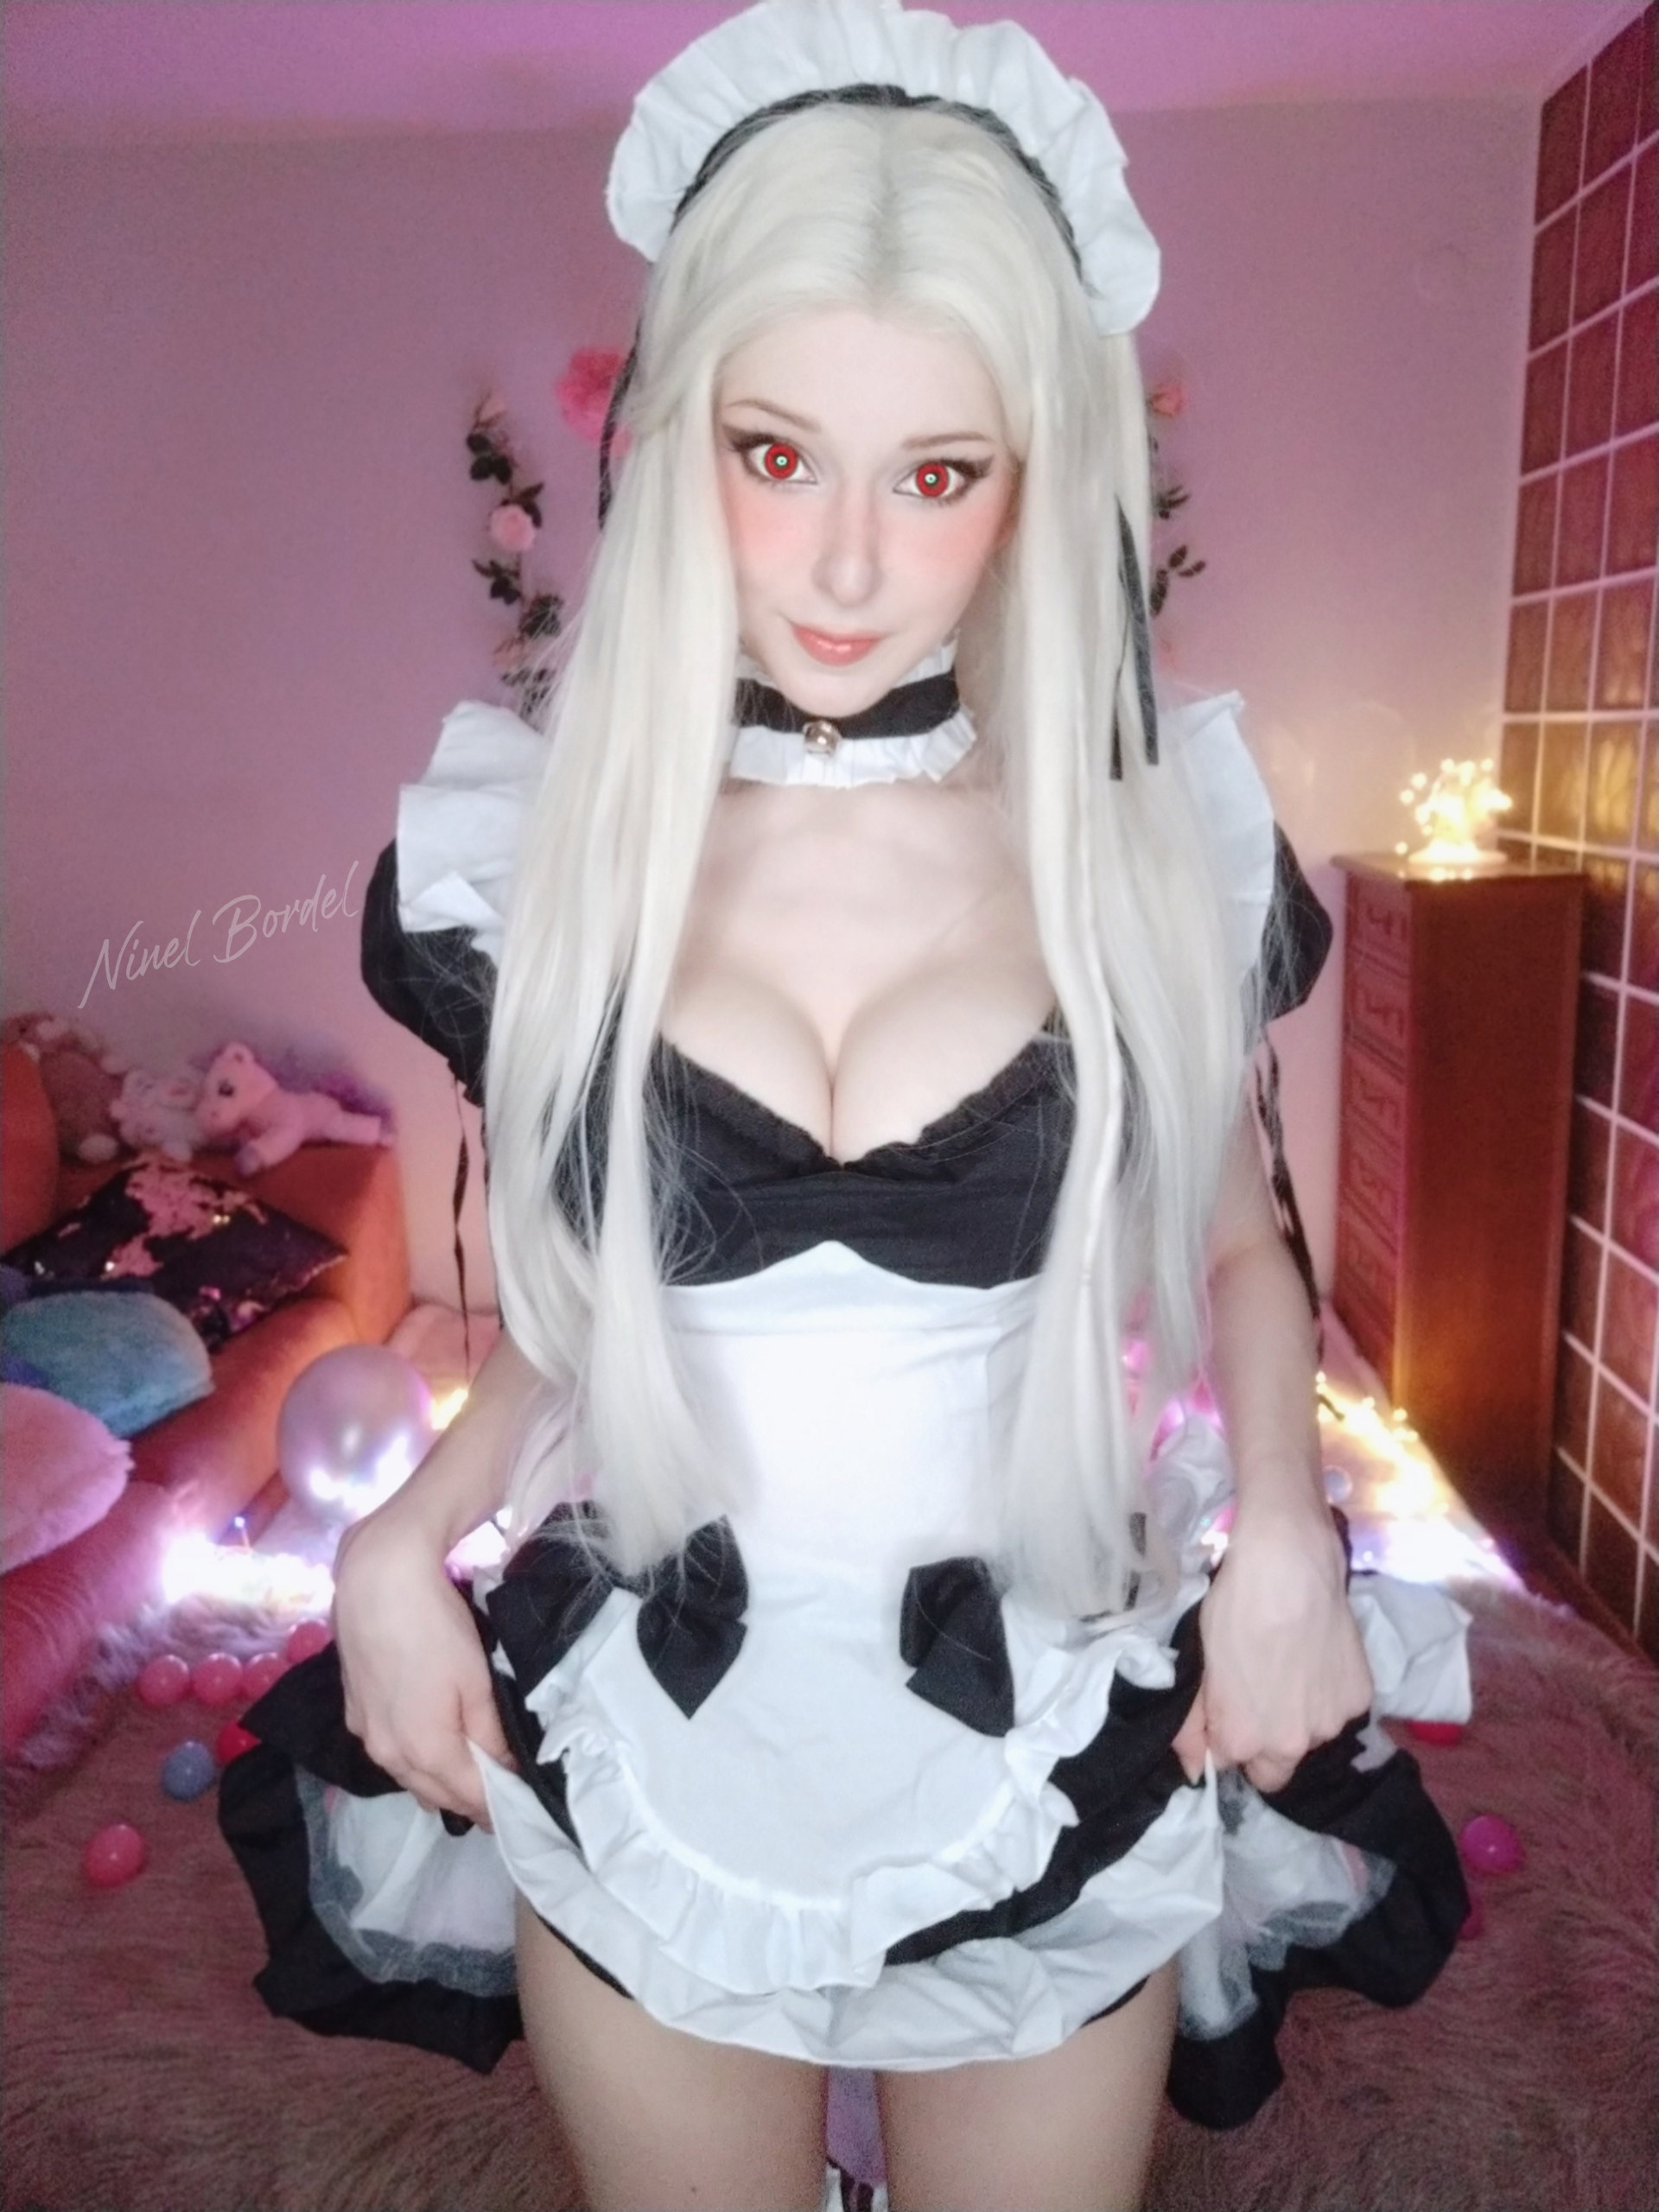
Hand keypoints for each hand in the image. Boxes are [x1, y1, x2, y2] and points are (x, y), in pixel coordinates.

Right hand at [332, 1505, 515, 1829]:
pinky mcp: (353, 1712)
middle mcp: (388, 1755)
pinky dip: (413, 1759)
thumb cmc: (435, 1628)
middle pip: (435, 1794)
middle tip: (501, 1800)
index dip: (498, 1809)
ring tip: (470, 1778)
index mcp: (425, 1752)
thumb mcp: (477, 1682)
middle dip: (468, 1802)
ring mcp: (366, 1734)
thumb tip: (506, 1771)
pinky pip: (389, 1752)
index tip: (522, 1815)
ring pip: (408, 1776)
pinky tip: (429, 1745)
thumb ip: (491, 1734)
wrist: (376, 1581)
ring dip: (438, 1783)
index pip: (469, 1798)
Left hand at [1173, 1506, 1371, 1794]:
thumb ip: (1191, 1725)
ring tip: (1293, 1666)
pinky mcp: (1361, 1699)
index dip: (1228, 1736)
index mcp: (1243, 1740)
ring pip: (1312, 1736)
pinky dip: (1329, 1692)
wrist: (1288, 1565)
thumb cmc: (1234, 1609)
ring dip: (1301, 1716)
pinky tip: (1319, 1655)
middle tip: (1263, 1692)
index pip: (1232, 1764)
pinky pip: (1338, 1709)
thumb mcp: (1198, 1664)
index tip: (1231, 1707)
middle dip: (1267, 1740)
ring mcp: (1331, 1724)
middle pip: (1277, 1765)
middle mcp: (1291, 1745)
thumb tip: (1193, 1769)